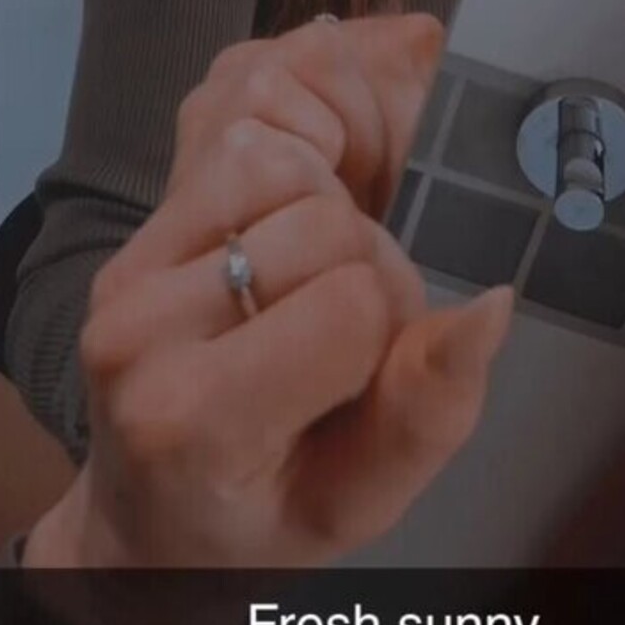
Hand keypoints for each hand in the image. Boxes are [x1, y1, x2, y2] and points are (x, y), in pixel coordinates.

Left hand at [26, 15, 512, 575]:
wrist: (151, 512)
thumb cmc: (263, 512)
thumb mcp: (360, 501)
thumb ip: (427, 411)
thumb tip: (495, 306)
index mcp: (193, 419)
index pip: (350, 303)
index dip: (396, 317)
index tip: (377, 362)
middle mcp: (138, 329)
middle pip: (318, 217)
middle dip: (369, 252)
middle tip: (357, 311)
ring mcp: (129, 261)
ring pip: (272, 146)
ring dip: (331, 183)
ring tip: (335, 248)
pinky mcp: (145, 213)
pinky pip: (235, 111)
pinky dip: (299, 132)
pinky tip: (313, 194)